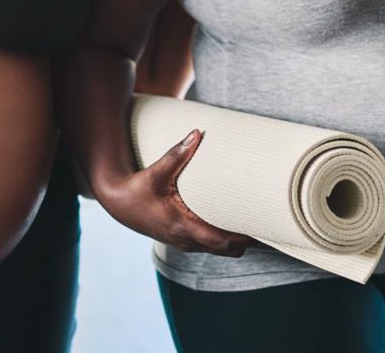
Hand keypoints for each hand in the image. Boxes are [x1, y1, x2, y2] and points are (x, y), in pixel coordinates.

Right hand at [99, 128, 253, 255]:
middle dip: (245, 241)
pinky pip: (208, 245)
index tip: (261, 228)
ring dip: (234, 242)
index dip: (242, 238)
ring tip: (255, 224)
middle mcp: (184, 238)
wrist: (117, 203)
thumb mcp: (155, 172)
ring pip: (217, 250)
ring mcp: (182, 241)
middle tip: (267, 224)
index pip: (219, 241)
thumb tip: (196, 133)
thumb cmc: (136, 189)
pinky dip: (222, 240)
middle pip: (225, 250)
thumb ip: (176, 154)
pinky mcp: (181, 238)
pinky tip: (232, 224)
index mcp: (181, 225)